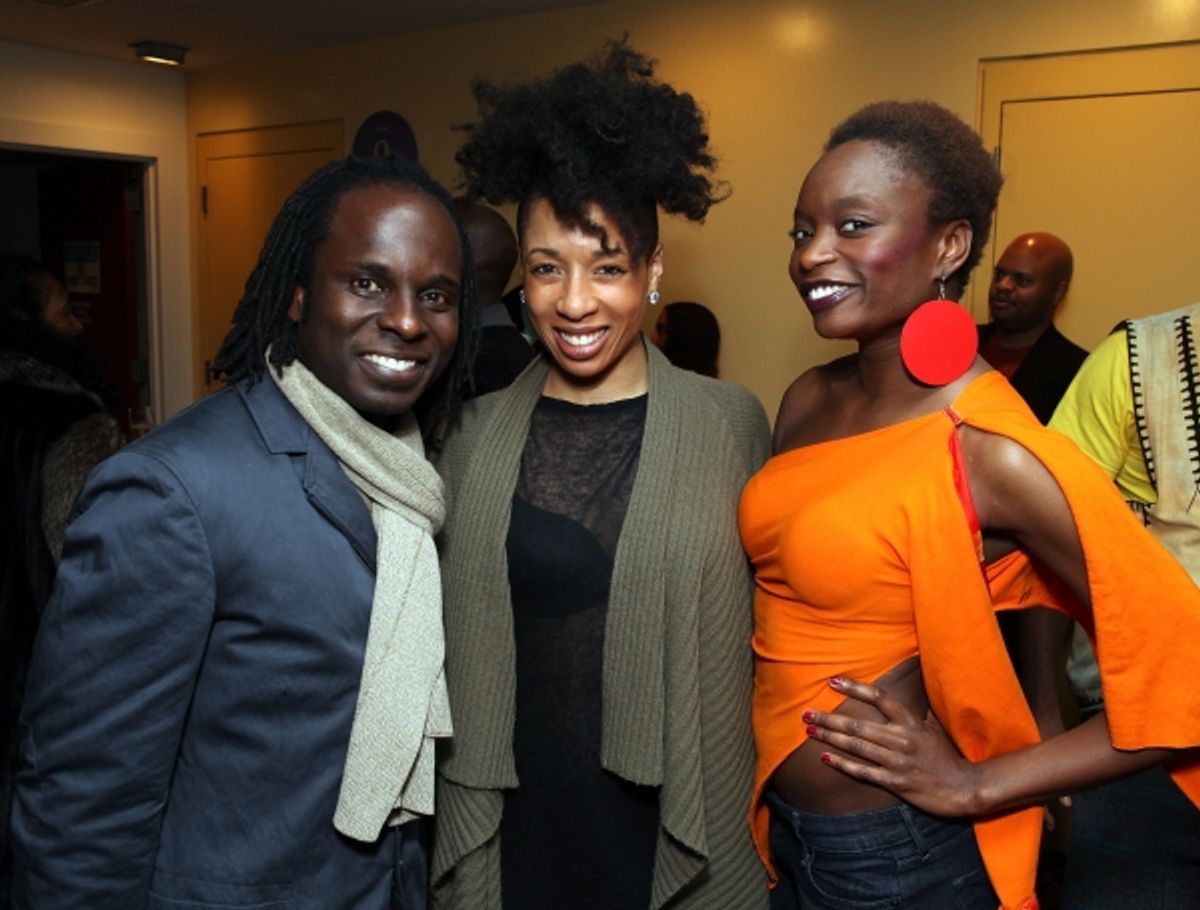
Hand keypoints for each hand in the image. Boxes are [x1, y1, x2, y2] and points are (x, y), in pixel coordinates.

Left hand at [803, 676, 981, 817]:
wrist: (965, 788)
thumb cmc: (947, 757)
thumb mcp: (934, 728)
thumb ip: (916, 712)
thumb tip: (906, 693)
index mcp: (910, 722)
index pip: (879, 698)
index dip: (854, 688)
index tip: (833, 681)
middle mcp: (901, 739)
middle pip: (858, 724)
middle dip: (829, 718)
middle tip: (806, 713)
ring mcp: (897, 761)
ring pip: (856, 746)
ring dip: (830, 738)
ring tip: (810, 731)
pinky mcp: (895, 782)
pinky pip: (863, 771)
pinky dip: (843, 764)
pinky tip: (826, 757)